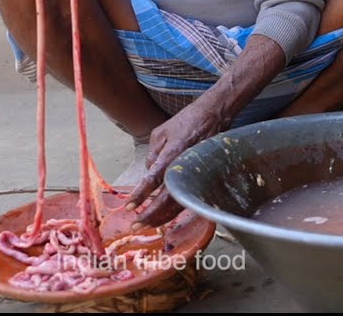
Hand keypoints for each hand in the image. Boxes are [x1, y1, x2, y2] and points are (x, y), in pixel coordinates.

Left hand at [125, 98, 228, 228]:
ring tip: (148, 224)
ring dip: (162, 217)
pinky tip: (165, 216)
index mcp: (171, 154)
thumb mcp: (160, 132)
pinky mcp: (202, 178)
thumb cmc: (187, 122)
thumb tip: (148, 172)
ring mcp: (195, 174)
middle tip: (136, 225)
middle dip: (150, 215)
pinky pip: (187, 199)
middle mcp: (183, 168)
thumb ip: (152, 154)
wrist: (213, 116)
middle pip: (166, 199)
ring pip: (179, 204)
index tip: (129, 208)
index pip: (153, 180)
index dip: (140, 195)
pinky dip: (175, 210)